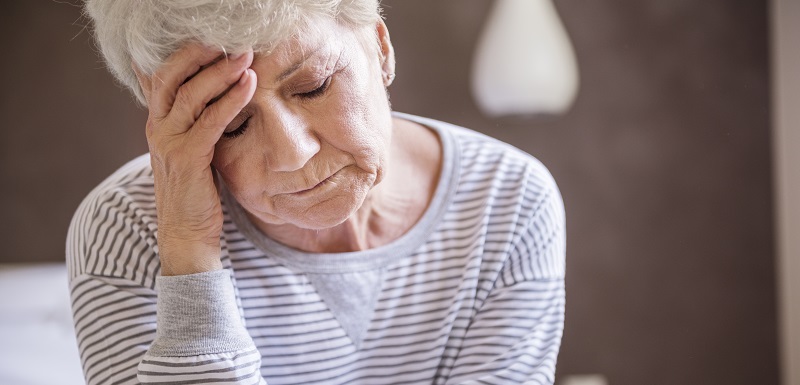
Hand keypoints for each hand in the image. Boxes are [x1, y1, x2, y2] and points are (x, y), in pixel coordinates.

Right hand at [133, 45, 256, 275]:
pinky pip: (211, 120)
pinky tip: (250, 85)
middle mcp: (157, 127)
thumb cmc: (196, 191)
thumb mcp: (192, 149)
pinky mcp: (187, 157)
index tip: (213, 39)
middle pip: (171, 76)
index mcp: (158, 122)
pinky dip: (232, 99)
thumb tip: (217, 98)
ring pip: (192, 94)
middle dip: (201, 53)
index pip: (162, 76)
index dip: (185, 54)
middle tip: (231, 40)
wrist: (187, 233)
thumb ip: (198, 123)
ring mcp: (168, 142)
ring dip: (222, 71)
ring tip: (247, 56)